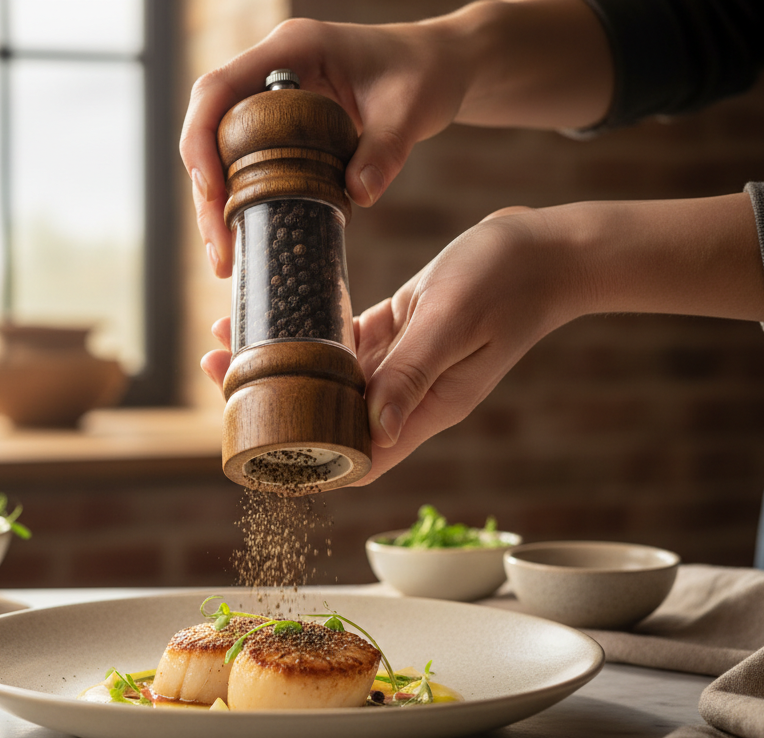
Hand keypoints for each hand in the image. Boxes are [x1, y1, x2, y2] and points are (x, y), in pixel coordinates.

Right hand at [179, 0, 614, 277]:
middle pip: (210, 129)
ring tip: (224, 259)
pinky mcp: (278, 125)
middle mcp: (270, 71)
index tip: (211, 193)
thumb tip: (360, 195)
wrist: (439, 68)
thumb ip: (387, 148)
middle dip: (206, 192)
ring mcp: (270, 98)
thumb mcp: (411, 108)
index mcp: (291, 49)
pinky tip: (243, 240)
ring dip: (217, 206)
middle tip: (219, 249)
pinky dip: (240, 202)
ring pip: (220, 152)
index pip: (218, 89)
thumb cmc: (426, 73)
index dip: (201, 140)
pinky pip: (244, 163)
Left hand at [202, 206, 570, 482]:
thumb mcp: (452, 323)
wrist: (546, 249)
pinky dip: (304, 333)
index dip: (302, 461)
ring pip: (326, 379)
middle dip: (268, 404)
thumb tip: (373, 428)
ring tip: (224, 339)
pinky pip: (341, 343)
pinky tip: (268, 315)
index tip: (253, 442)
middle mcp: (406, 397)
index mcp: (424, 410)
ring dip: (276, 364)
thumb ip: (413, 374)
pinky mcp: (396, 334)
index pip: (354, 459)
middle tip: (217, 371)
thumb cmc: (508, 282)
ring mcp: (400, 366)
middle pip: (326, 419)